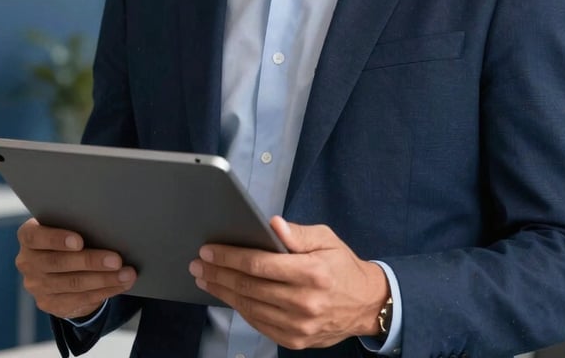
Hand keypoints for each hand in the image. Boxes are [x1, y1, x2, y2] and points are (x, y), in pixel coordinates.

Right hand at [15, 217, 136, 319]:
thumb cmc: (69, 234)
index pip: (34, 237)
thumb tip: (109, 223)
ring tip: (127, 274)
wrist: (59, 265)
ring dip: (104, 279)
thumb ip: (76, 223)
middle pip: (59, 263)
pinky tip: (121, 284)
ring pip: (73, 284)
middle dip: (91, 262)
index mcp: (28, 236)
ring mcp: (37, 286)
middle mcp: (28, 262)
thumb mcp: (66, 224)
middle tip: (117, 260)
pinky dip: (104, 291)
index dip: (56, 239)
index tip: (80, 241)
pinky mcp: (50, 303)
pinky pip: (80, 299)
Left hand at [188, 216, 389, 348]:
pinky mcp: (295, 340)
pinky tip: (227, 295)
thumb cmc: (342, 266)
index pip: (259, 265)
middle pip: (249, 287)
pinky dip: (240, 309)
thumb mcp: (326, 239)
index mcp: (311, 273)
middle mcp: (304, 302)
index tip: (209, 250)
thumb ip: (298, 233)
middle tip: (198, 263)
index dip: (230, 256)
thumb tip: (272, 224)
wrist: (366, 305)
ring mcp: (299, 326)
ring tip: (205, 278)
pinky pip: (259, 324)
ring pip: (249, 307)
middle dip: (218, 273)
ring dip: (222, 292)